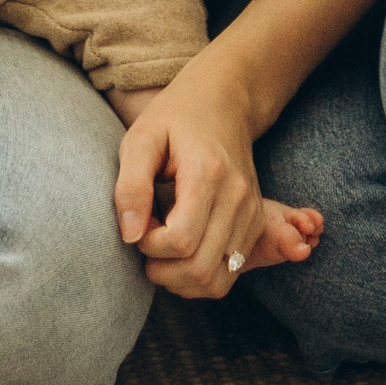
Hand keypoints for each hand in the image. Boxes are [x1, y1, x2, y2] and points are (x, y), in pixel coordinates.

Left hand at [113, 53, 319, 300]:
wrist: (223, 102)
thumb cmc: (174, 118)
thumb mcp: (140, 138)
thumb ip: (130, 186)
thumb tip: (129, 236)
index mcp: (208, 174)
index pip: (179, 241)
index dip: (147, 244)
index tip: (136, 222)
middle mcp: (238, 198)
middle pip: (200, 269)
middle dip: (161, 269)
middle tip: (145, 239)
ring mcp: (252, 214)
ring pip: (216, 281)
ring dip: (180, 279)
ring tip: (161, 250)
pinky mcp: (256, 224)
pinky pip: (229, 275)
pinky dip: (200, 277)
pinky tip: (181, 253)